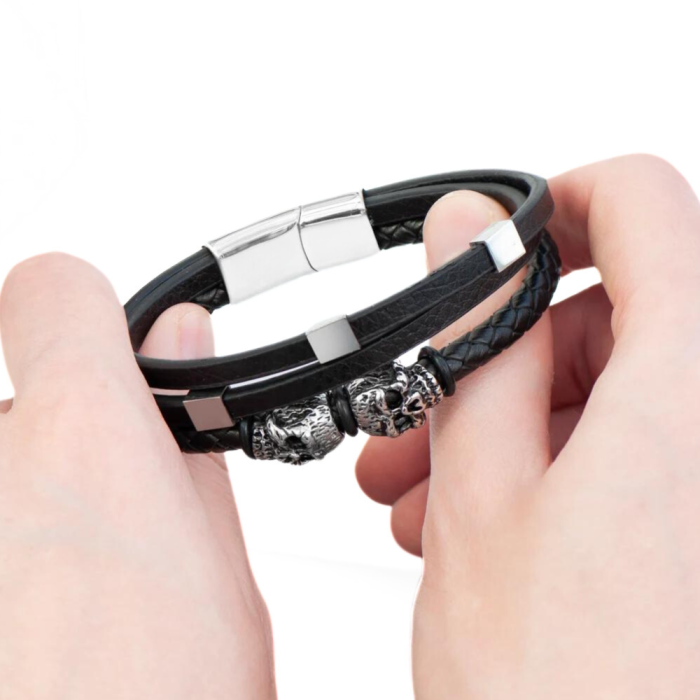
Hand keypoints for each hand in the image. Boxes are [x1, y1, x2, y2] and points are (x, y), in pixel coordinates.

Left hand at [0, 256, 274, 697]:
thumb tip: (180, 343)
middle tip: (87, 557)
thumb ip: (190, 444)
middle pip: (10, 408)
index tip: (95, 350)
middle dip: (50, 462)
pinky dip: (7, 573)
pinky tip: (23, 640)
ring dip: (14, 530)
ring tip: (43, 625)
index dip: (81, 315)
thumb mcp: (219, 583)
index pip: (53, 290)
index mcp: (81, 440)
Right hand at [356, 155, 699, 696]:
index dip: (559, 207)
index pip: (644, 203)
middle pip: (624, 307)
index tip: (498, 250)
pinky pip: (643, 447)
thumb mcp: (482, 493)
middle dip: (514, 354)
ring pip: (623, 386)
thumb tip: (470, 234)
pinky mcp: (694, 517)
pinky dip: (566, 465)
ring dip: (525, 421)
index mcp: (689, 386)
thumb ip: (475, 339)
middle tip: (437, 417)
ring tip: (442, 492)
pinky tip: (496, 524)